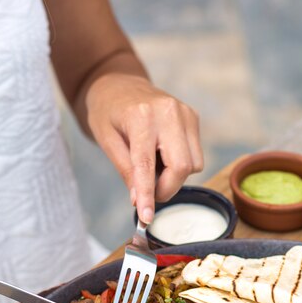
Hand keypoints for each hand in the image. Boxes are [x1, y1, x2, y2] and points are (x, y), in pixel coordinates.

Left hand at [86, 74, 202, 222]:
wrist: (120, 85)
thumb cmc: (108, 113)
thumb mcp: (106, 141)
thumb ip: (125, 170)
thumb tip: (139, 200)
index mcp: (141, 117)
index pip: (147, 165)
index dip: (148, 194)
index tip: (147, 217)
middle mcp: (168, 112)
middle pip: (181, 167)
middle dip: (166, 188)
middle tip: (148, 193)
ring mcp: (185, 113)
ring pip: (193, 164)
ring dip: (174, 177)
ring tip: (152, 165)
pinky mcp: (193, 117)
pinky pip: (196, 155)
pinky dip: (180, 164)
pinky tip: (162, 154)